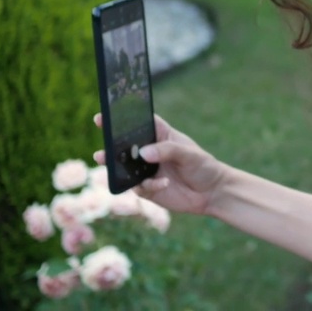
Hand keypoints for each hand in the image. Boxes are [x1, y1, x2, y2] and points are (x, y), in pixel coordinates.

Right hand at [93, 113, 228, 216]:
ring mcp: (147, 171)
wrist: (211, 193)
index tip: (104, 117)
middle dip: (111, 146)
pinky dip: (148, 185)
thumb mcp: (189, 153)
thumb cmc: (203, 166)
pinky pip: (138, 187)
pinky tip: (164, 183)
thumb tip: (143, 153)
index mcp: (161, 136)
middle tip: (100, 149)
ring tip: (103, 161)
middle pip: (126, 146)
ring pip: (125, 168)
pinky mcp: (148, 189)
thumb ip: (167, 150)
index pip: (139, 123)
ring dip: (114, 166)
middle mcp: (150, 152)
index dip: (122, 119)